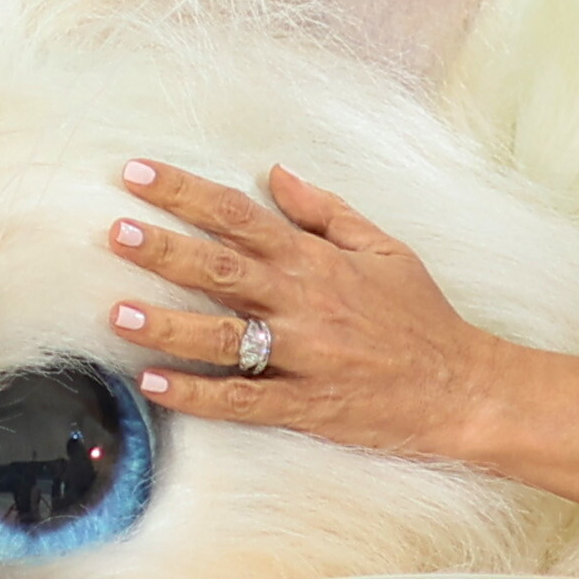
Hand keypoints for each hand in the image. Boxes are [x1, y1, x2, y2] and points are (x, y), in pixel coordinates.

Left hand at [105, 160, 500, 461]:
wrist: (463, 389)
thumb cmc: (422, 316)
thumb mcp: (383, 247)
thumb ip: (325, 211)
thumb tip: (275, 173)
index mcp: (316, 261)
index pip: (240, 216)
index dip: (186, 193)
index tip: (138, 175)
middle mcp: (303, 303)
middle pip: (221, 270)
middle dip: (164, 250)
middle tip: (115, 233)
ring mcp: (302, 357)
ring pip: (222, 338)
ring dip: (168, 325)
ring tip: (118, 313)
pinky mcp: (305, 406)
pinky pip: (242, 400)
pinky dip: (197, 395)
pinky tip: (155, 385)